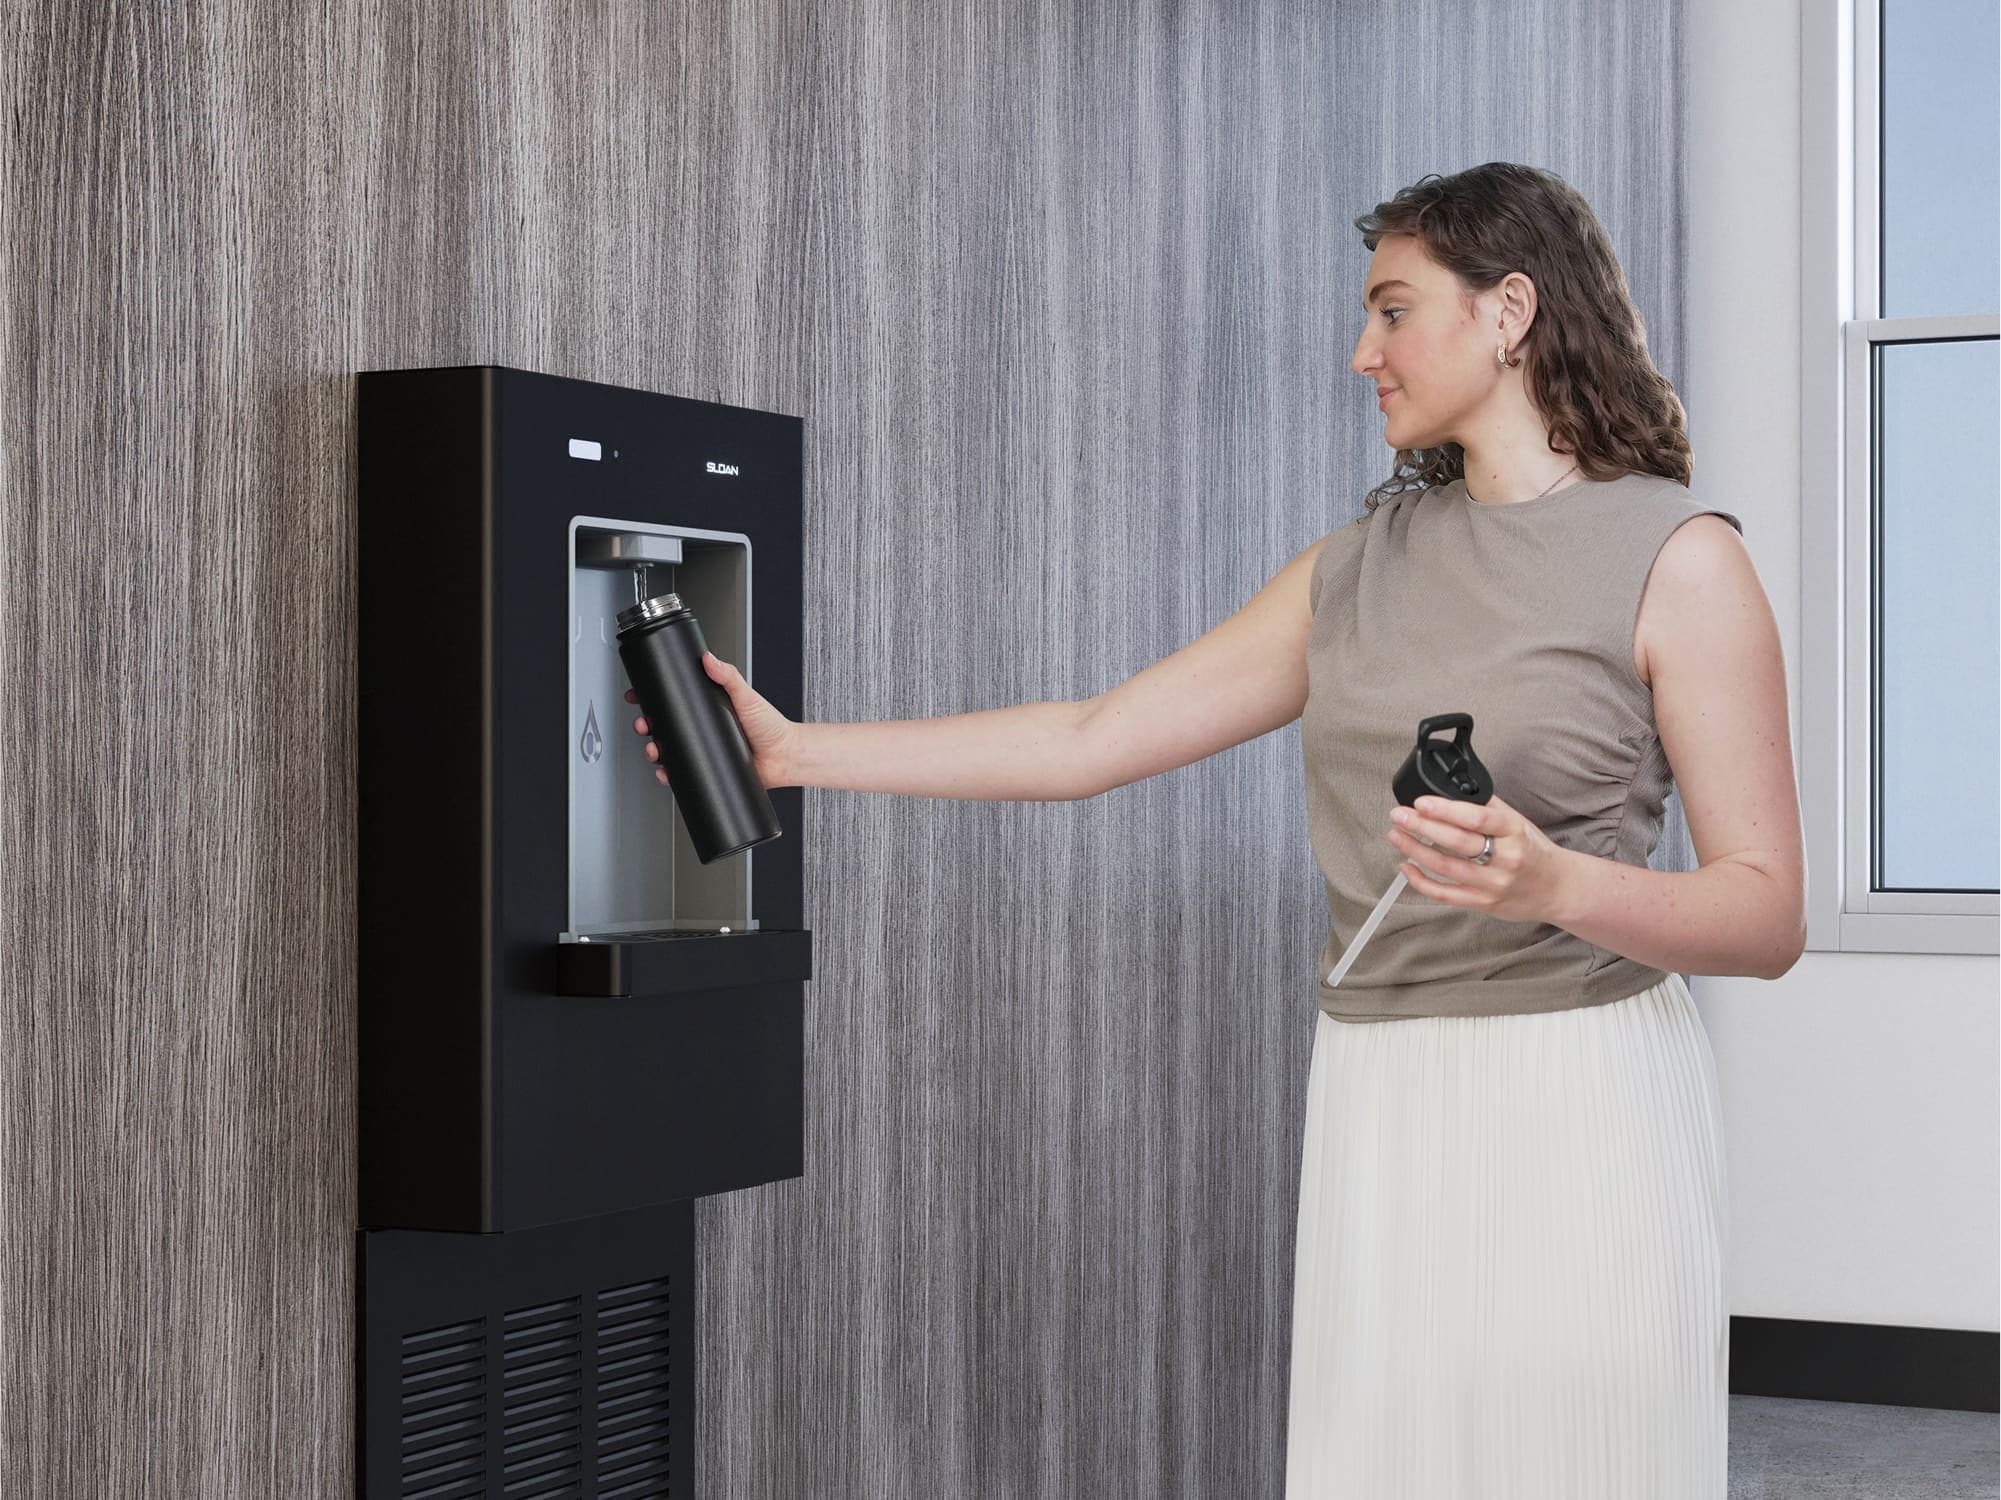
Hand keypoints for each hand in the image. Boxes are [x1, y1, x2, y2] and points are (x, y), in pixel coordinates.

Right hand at [625, 652, 797, 788]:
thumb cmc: (771, 726)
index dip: (652, 699)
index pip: (674, 701)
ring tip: (653, 749)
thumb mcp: (747, 696)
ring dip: (654, 750)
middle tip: (642, 723)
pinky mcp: (707, 769)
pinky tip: (664, 772)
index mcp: (707, 709)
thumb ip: (728, 676)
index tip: (637, 695)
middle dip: (646, 725)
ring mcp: (703, 749)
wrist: (785, 756)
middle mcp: (702, 729)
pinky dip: (668, 774)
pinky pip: (682, 773)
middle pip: (664, 726)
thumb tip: (709, 659)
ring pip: (668, 750)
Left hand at [1386, 791, 1568, 923]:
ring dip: (1415, 850)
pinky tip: (1406, 866)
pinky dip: (1421, 881)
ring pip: (1446, 868)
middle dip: (1422, 827)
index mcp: (1514, 831)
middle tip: (1399, 815)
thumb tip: (1451, 792)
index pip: (1477, 818)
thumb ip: (1488, 807)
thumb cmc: (1533, 851)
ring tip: (1396, 835)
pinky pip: (1445, 894)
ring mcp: (1493, 884)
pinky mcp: (1482, 903)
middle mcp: (1505, 859)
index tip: (1421, 802)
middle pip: (1457, 842)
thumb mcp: (1518, 821)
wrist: (1557, 888)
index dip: (1445, 809)